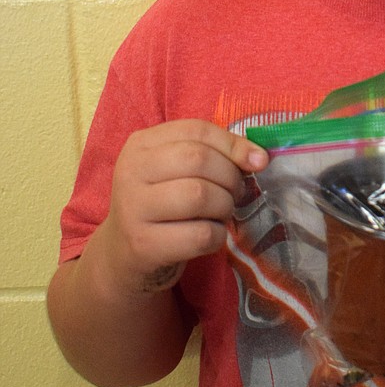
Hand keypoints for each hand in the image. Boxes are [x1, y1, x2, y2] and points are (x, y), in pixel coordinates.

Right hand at [99, 120, 267, 295]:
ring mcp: (133, 209)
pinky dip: (217, 236)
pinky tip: (209, 236)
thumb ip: (214, 155)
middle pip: (198, 160)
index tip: (258, 161)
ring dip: (225, 206)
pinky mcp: (143, 245)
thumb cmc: (162, 205)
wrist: (123, 255)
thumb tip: (260, 157)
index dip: (234, 144)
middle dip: (230, 177)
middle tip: (235, 193)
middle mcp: (131, 171)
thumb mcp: (177, 171)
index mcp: (141, 145)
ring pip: (200, 196)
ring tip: (221, 213)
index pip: (196, 130)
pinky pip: (200, 235)